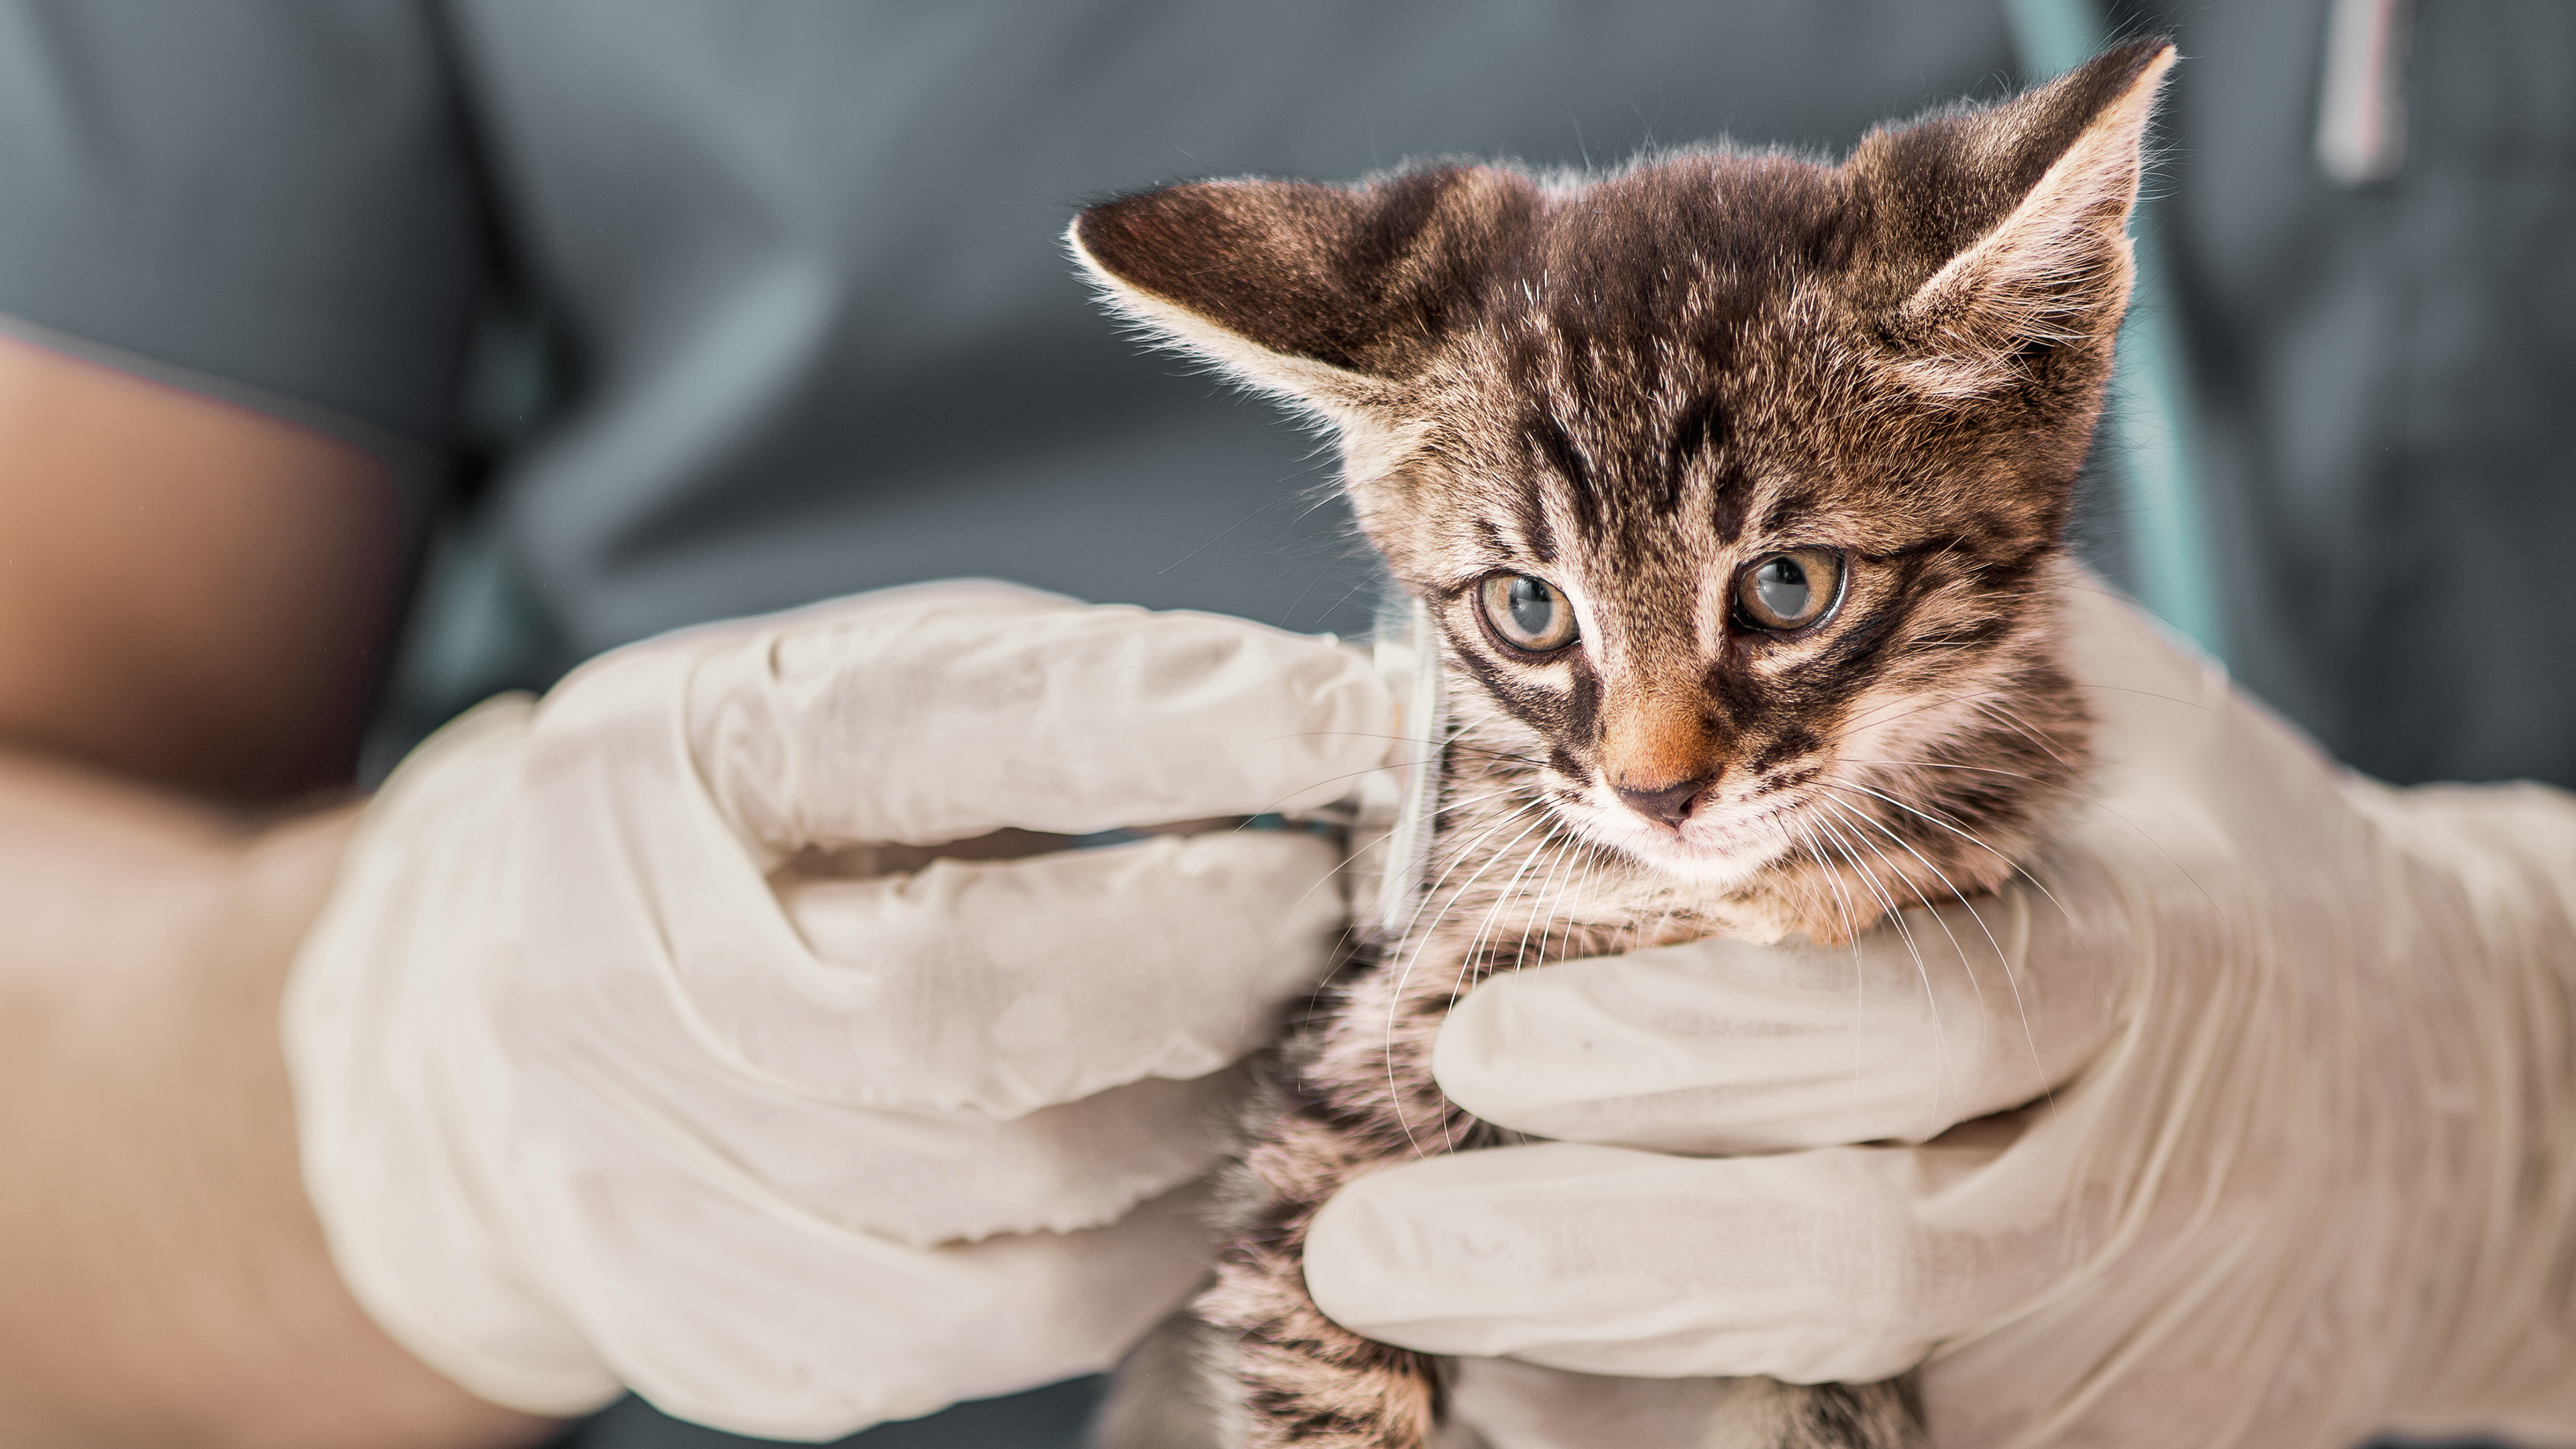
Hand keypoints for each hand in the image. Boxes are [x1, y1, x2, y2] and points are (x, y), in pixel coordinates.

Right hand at [285, 581, 1393, 1439]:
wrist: (495, 1025)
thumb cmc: (756, 828)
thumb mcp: (870, 687)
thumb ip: (1073, 698)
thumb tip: (1326, 736)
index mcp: (669, 758)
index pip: (923, 730)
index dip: (1156, 727)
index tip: (1341, 721)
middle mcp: (625, 973)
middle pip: (962, 1001)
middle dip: (1209, 952)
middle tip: (1336, 903)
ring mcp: (657, 1177)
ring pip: (1018, 1184)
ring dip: (1211, 1100)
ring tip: (1286, 1024)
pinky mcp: (730, 1327)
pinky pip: (1015, 1318)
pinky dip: (1158, 1235)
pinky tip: (1201, 1154)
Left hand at [1302, 586, 2575, 1447]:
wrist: (2429, 1095)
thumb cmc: (2196, 869)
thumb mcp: (2092, 724)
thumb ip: (1885, 693)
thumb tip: (1606, 632)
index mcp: (2134, 958)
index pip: (1905, 1022)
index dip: (1684, 1045)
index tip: (1480, 1048)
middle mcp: (2121, 1175)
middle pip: (1849, 1259)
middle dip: (1586, 1262)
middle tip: (1369, 1246)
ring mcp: (2104, 1341)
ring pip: (1840, 1399)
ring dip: (1603, 1386)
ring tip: (1420, 1326)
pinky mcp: (2087, 1444)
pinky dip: (1690, 1442)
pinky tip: (1534, 1406)